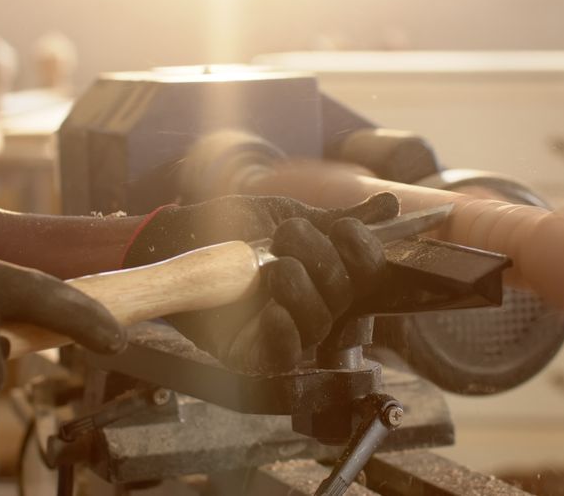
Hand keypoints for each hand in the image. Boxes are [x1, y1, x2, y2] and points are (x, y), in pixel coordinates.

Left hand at [123, 192, 398, 372]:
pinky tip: (273, 312)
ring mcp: (283, 331)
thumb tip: (390, 206)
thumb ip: (334, 218)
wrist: (173, 239)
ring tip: (273, 267)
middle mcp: (312, 305)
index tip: (346, 229)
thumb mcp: (284, 213)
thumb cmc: (228, 228)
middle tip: (286, 235)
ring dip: (301, 288)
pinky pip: (283, 357)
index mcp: (326, 273)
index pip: (367, 271)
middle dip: (321, 257)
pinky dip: (283, 334)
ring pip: (317, 322)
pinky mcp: (252, 353)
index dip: (364, 252)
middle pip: (345, 294)